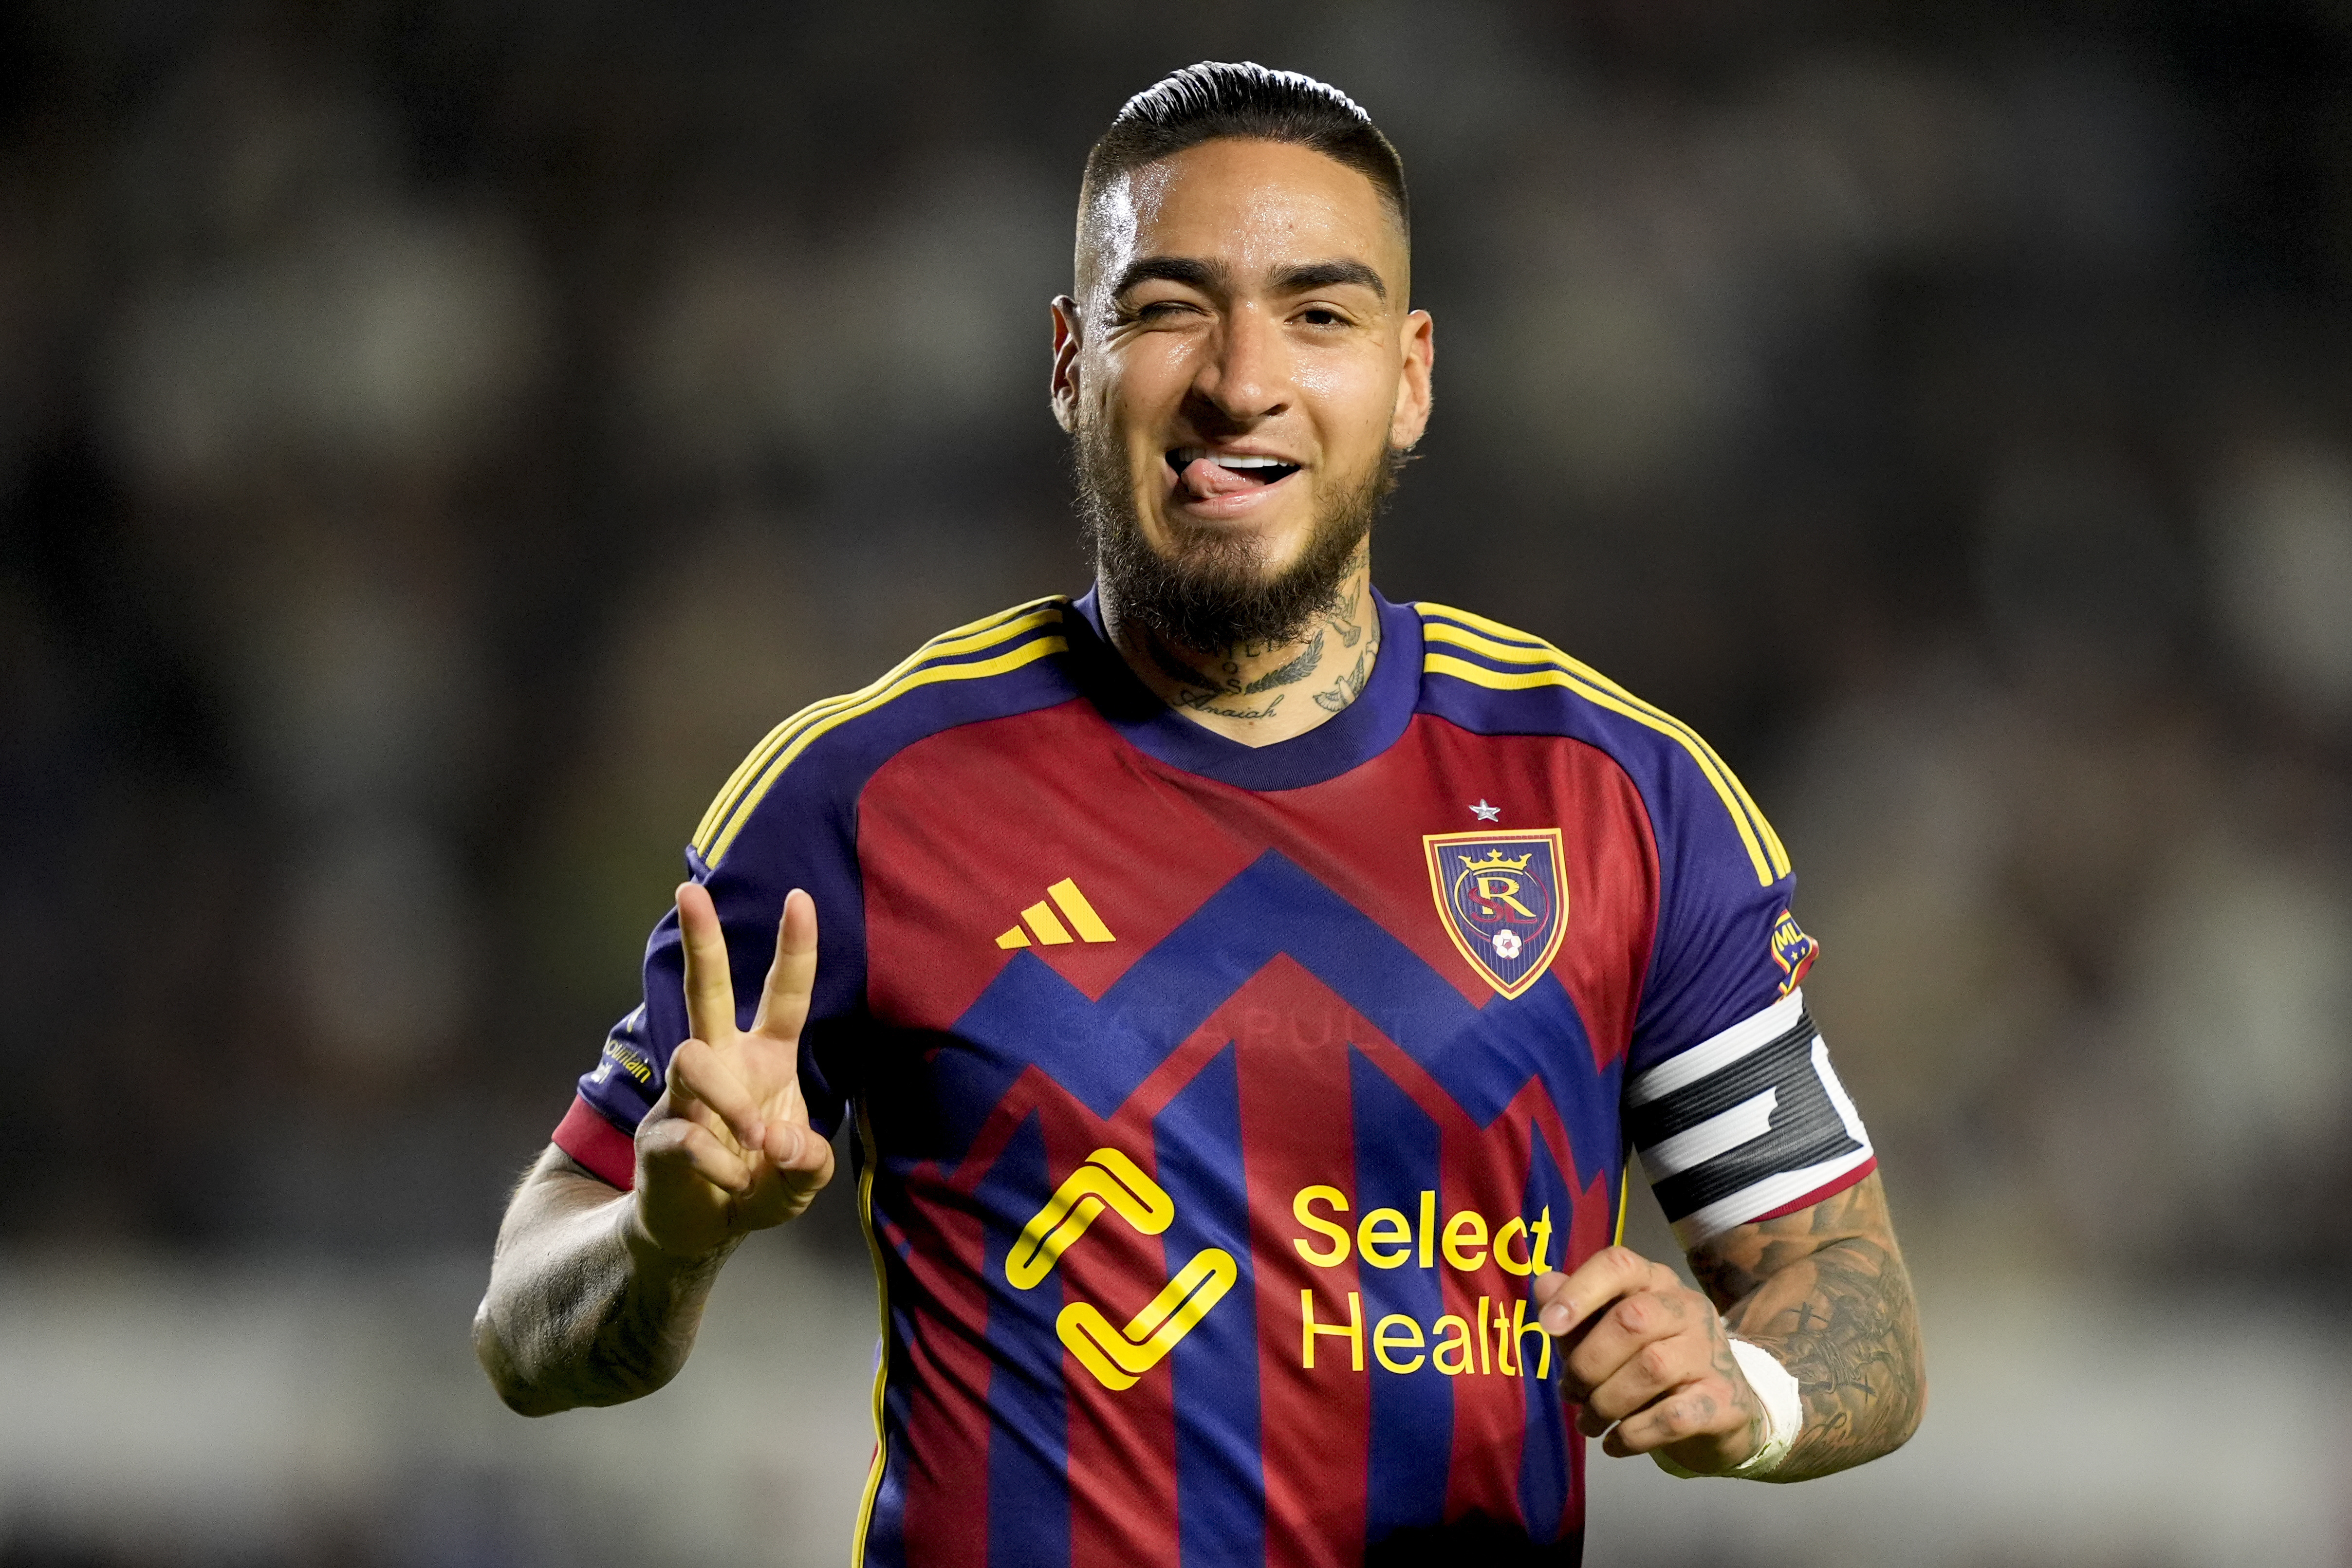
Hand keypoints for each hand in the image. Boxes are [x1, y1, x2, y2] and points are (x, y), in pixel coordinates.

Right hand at [630, 883, 836, 1259]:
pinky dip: (719, 1164)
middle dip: (701, 941)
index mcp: (766, 1057)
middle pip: (707, 989)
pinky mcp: (658, 1134)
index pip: (784, 994)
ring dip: (729, 1102)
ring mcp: (684, 1095)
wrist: (700, 1229)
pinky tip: (732, 1182)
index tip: (799, 897)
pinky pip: (687, 1133)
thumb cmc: (758, 1184)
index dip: (794, 948)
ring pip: (692, 1058)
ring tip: (752, 1144)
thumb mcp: (801, 1179)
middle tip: (690, 891)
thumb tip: (779, 1139)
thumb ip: (808, 1161)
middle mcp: (723, 1062)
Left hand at [1533, 1245, 1765, 1473]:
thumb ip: (1577, 1316)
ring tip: (1588, 1423)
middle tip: (1570, 1393)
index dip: (1579, 1292)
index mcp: (1655, 1283)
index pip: (1618, 1265)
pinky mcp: (1724, 1402)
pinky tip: (1614, 1444)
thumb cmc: (1649, 1367)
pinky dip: (1632, 1434)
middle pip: (1631, 1320)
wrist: (1720, 1417)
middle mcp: (1688, 1309)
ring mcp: (1711, 1353)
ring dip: (1605, 1403)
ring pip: (1651, 1367)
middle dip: (1587, 1363)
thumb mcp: (1607, 1338)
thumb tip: (1544, 1286)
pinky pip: (1672, 1417)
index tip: (1547, 1325)